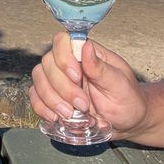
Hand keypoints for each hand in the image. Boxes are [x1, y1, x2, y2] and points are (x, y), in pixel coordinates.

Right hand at [29, 31, 145, 136]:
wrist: (127, 122)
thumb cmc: (127, 99)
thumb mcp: (120, 84)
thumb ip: (101, 68)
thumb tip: (86, 46)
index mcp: (85, 53)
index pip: (62, 41)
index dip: (63, 57)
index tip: (77, 77)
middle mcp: (68, 63)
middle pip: (48, 63)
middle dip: (62, 87)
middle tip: (83, 104)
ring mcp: (58, 81)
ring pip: (38, 80)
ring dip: (51, 99)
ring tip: (71, 114)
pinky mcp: (52, 98)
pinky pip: (35, 97)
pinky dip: (42, 108)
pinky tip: (56, 117)